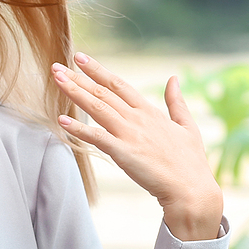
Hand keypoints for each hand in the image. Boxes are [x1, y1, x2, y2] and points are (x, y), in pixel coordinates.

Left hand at [51, 53, 223, 242]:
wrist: (191, 190)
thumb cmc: (190, 162)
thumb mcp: (187, 126)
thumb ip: (176, 102)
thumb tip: (174, 79)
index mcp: (149, 111)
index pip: (119, 84)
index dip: (98, 70)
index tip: (80, 58)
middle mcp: (137, 118)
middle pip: (103, 92)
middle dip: (78, 77)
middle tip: (57, 66)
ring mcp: (129, 134)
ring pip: (97, 108)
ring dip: (75, 92)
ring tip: (57, 79)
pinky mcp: (123, 153)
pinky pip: (97, 138)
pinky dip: (79, 129)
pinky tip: (62, 121)